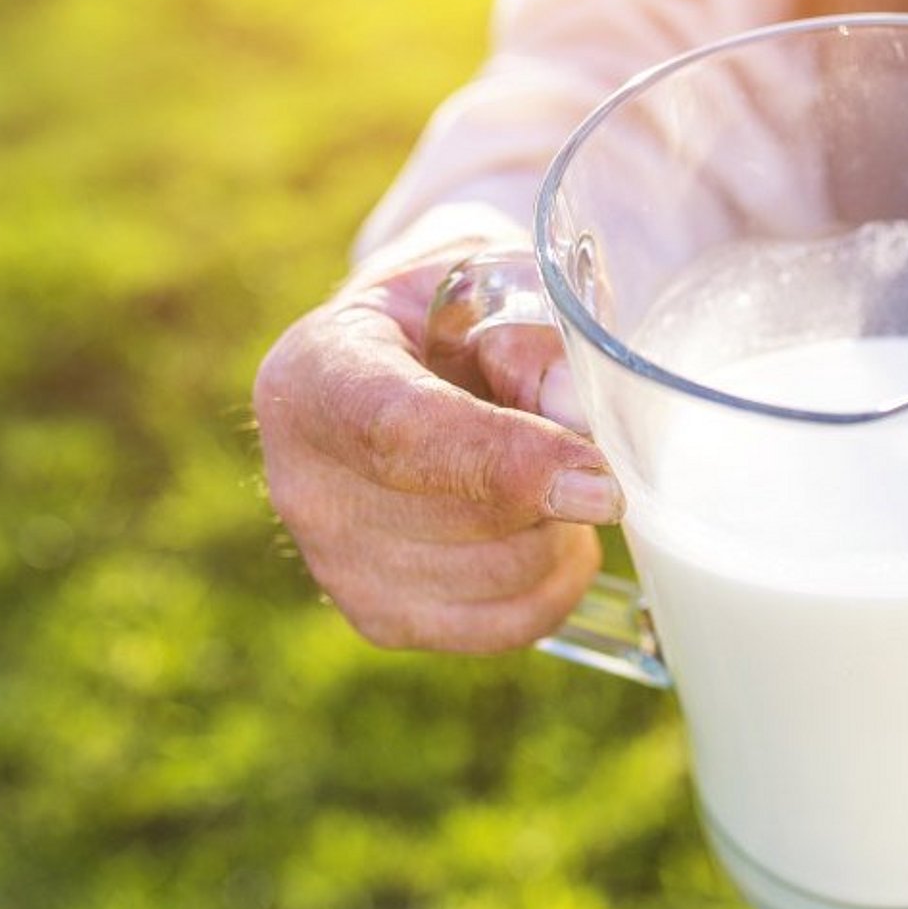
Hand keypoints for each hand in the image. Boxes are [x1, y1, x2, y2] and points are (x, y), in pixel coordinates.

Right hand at [253, 232, 620, 652]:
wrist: (403, 364)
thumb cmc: (456, 316)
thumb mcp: (495, 283)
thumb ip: (536, 337)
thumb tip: (576, 411)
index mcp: (317, 376)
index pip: (405, 436)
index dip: (512, 462)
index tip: (603, 483)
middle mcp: (304, 481)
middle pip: (474, 516)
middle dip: (559, 483)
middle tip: (574, 436)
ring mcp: (333, 563)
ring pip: (503, 574)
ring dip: (562, 530)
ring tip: (552, 475)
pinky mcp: (378, 618)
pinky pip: (505, 625)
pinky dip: (555, 584)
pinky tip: (553, 535)